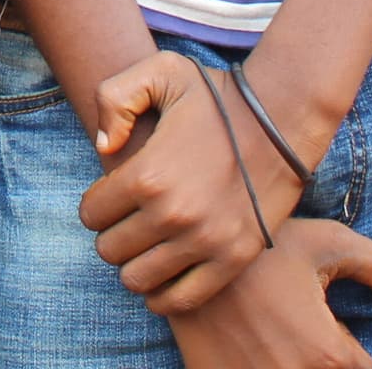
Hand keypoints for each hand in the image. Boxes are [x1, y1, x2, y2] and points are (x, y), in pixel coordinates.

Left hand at [82, 54, 307, 311]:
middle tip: (126, 219)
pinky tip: (164, 272)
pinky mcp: (234, 260)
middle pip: (110, 250)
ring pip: (139, 280)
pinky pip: (182, 300)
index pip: (90, 214)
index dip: (93, 205)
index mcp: (147, 174)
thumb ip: (113, 98)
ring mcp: (205, 243)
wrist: (281, 121)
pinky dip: (164, 295)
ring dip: (133, 264)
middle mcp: (173, 215)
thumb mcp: (158, 71)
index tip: (109, 196)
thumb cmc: (216, 96)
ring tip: (144, 243)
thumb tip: (102, 146)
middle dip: (111, 234)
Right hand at [168, 217, 371, 368]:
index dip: (340, 344)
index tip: (315, 319)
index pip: (358, 367)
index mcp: (328, 355)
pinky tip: (242, 344)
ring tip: (267, 334)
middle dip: (314, 355)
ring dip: (284, 359)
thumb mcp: (325, 240)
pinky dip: (249, 364)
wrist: (184, 248)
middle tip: (287, 324)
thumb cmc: (262, 245)